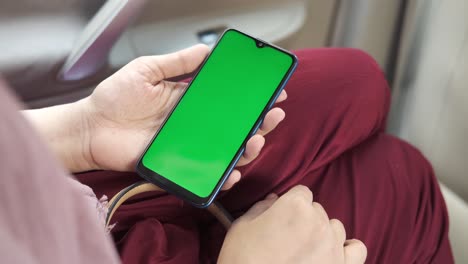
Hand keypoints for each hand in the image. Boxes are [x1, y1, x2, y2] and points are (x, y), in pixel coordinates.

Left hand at [82, 44, 286, 188]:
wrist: (91, 128)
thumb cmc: (114, 99)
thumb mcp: (146, 71)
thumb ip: (176, 62)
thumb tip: (206, 50)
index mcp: (188, 100)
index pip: (226, 99)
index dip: (249, 96)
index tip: (270, 91)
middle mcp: (193, 124)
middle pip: (233, 126)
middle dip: (258, 122)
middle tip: (272, 115)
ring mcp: (187, 145)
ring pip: (225, 149)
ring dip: (246, 147)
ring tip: (255, 140)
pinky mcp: (177, 164)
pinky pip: (205, 171)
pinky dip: (222, 175)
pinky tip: (233, 171)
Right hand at [218, 185, 366, 263]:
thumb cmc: (243, 259)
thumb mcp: (242, 226)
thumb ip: (262, 207)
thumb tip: (274, 199)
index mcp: (295, 206)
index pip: (301, 193)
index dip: (290, 204)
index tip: (282, 216)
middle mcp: (319, 222)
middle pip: (317, 210)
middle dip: (304, 219)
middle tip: (288, 237)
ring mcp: (333, 246)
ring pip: (335, 227)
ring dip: (323, 233)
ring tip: (305, 248)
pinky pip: (357, 249)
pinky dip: (347, 249)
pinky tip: (333, 254)